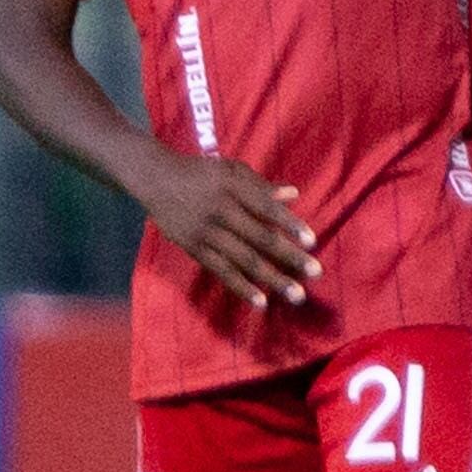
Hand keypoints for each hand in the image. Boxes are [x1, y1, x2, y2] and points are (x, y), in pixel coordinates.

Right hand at [132, 150, 320, 308]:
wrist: (155, 179)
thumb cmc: (199, 173)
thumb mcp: (229, 169)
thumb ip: (260, 185)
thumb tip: (292, 194)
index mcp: (233, 188)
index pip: (266, 208)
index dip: (289, 224)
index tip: (312, 241)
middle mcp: (221, 210)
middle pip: (260, 238)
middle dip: (289, 257)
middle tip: (316, 273)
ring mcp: (207, 232)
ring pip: (244, 259)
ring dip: (272, 278)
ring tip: (296, 295)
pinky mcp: (194, 249)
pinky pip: (221, 271)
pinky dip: (242, 287)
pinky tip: (261, 302)